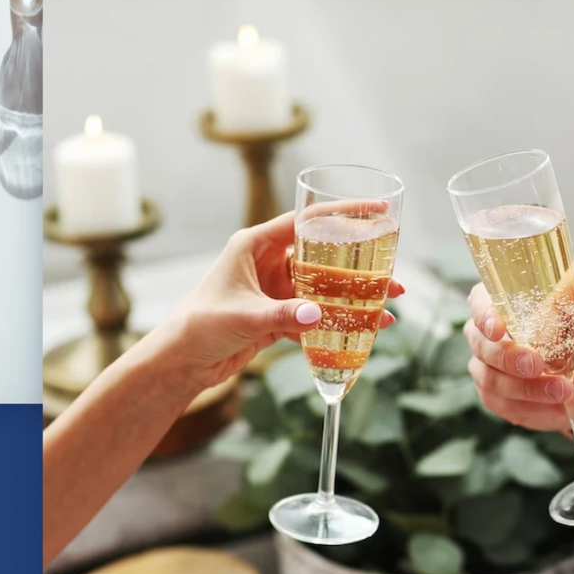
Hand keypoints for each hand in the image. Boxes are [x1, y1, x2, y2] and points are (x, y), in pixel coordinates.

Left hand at [151, 211, 401, 390]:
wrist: (182, 363)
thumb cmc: (200, 327)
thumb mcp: (243, 316)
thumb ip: (282, 314)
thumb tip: (320, 313)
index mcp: (255, 245)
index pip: (305, 221)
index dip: (341, 213)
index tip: (375, 210)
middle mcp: (268, 262)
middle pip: (322, 254)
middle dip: (358, 262)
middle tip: (392, 268)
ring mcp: (275, 290)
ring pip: (324, 286)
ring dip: (354, 295)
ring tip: (389, 301)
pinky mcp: (279, 315)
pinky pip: (317, 313)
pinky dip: (340, 320)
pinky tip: (367, 327)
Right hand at [464, 273, 573, 448]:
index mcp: (505, 305)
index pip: (480, 302)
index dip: (484, 315)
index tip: (499, 329)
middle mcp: (488, 337)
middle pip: (483, 347)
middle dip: (511, 359)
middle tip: (539, 366)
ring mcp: (490, 370)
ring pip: (494, 382)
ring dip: (532, 390)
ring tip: (569, 392)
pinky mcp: (500, 400)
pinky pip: (510, 409)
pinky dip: (542, 410)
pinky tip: (569, 409)